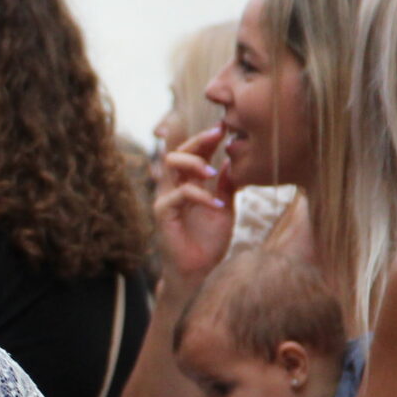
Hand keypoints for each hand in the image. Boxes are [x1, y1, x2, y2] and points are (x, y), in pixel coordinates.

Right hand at [151, 125, 233, 286]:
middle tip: (218, 132)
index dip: (205, 137)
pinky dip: (200, 196)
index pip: (193, 152)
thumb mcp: (224, 206)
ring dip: (193, 162)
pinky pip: (179, 195)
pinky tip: (216, 205)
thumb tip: (232, 161)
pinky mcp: (163, 214)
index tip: (224, 125)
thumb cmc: (209, 240)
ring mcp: (166, 198)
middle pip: (178, 151)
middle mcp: (174, 186)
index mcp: (189, 182)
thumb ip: (225, 185)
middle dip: (198, 139)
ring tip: (212, 172)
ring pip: (170, 165)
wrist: (200, 270)